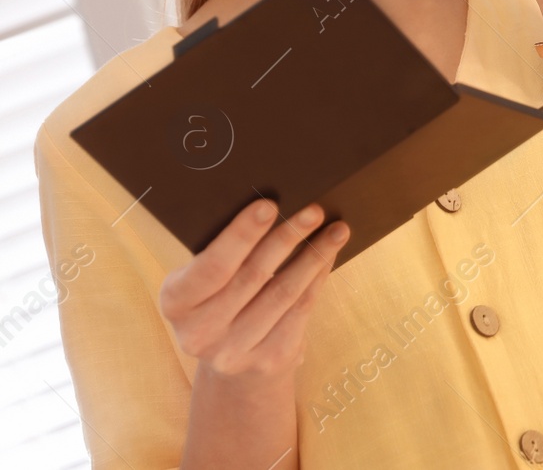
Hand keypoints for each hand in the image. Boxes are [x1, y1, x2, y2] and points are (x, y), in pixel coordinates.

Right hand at [159, 200, 346, 381]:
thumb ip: (223, 253)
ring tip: (336, 230)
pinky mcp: (269, 360)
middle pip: (252, 276)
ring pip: (283, 293)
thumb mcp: (204, 282)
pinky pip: (301, 310)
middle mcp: (199, 333)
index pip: (211, 266)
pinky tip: (329, 255)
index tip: (270, 205)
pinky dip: (318, 277)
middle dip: (287, 238)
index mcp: (176, 303)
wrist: (233, 367)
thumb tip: (272, 207)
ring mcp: (234, 352)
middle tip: (314, 210)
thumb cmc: (220, 301)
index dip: (242, 235)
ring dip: (313, 256)